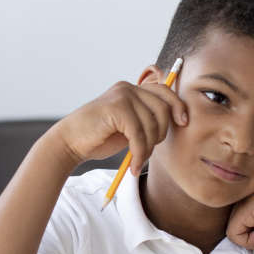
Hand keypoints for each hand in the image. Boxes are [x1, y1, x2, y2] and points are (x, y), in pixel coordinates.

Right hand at [46, 75, 188, 172]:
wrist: (70, 142)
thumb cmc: (99, 137)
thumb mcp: (129, 126)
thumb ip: (147, 119)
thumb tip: (177, 119)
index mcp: (132, 90)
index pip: (165, 92)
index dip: (178, 106)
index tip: (183, 123)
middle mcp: (128, 88)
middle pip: (163, 108)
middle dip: (160, 134)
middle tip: (146, 152)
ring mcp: (122, 96)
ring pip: (152, 124)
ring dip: (148, 148)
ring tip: (137, 160)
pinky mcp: (116, 108)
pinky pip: (139, 134)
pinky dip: (139, 152)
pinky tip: (132, 164)